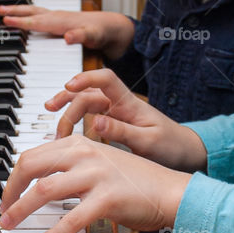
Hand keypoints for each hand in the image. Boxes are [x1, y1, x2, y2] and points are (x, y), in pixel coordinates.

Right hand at [0, 5, 134, 57]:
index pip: (37, 21)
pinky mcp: (58, 22)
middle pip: (32, 13)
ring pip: (34, 13)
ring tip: (3, 11)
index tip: (7, 20)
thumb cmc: (100, 33)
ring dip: (19, 11)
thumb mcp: (93, 37)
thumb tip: (68, 36)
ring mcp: (57, 18)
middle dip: (16, 12)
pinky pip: (39, 17)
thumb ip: (81, 36)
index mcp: (61, 22)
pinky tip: (22, 18)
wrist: (108, 28)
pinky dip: (28, 16)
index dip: (22, 21)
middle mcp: (57, 17)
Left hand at [0, 137, 190, 232]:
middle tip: (3, 212)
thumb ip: (72, 171)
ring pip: (44, 190)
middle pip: (31, 166)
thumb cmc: (137, 185)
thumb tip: (43, 187)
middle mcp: (84, 154)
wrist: (170, 191)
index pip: (33, 155)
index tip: (8, 197)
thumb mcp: (98, 167)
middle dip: (10, 191)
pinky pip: (71, 218)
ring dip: (21, 210)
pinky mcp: (107, 199)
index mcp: (79, 144)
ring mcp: (95, 175)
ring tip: (11, 226)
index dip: (14, 178)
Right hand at [45, 69, 207, 169]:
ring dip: (67, 108)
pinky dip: (76, 124)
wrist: (184, 153)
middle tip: (56, 125)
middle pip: (88, 94)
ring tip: (50, 114)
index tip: (69, 86)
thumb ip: (122, 132)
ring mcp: (116, 115)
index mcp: (130, 104)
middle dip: (67, 104)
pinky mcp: (113, 126)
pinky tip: (65, 135)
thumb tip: (95, 122)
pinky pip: (90, 120)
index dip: (86, 78)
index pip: (106, 80)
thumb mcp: (148, 142)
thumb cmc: (170, 146)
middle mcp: (120, 105)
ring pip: (85, 105)